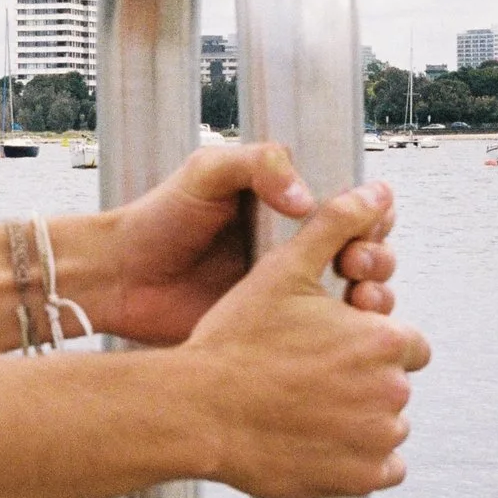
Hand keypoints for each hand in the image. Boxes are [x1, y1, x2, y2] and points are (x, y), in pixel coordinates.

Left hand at [103, 142, 398, 344]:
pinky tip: (344, 328)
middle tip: (356, 263)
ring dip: (375, 295)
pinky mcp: (277, 330)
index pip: (353, 209)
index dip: (372, 216)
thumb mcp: (206, 173)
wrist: (120, 276)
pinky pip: (327, 333)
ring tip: (361, 296)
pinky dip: (348, 331)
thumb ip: (258, 164)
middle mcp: (296, 249)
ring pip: (358, 295)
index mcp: (286, 208)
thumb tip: (308, 198)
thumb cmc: (157, 218)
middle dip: (377, 257)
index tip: (364, 225)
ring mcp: (289, 292)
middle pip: (368, 252)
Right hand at [181, 183, 429, 497]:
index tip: (326, 344)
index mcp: (381, 338)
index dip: (363, 338)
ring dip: (357, 418)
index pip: (403, 340)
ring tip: (301, 407)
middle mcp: (391, 389)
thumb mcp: (282, 271)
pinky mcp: (360, 477)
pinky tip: (313, 438)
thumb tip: (377, 194)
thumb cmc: (231, 340)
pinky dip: (355, 459)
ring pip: (385, 424)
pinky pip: (380, 468)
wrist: (193, 409)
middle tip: (303, 376)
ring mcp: (377, 438)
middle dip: (359, 379)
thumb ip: (335, 227)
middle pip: (393, 382)